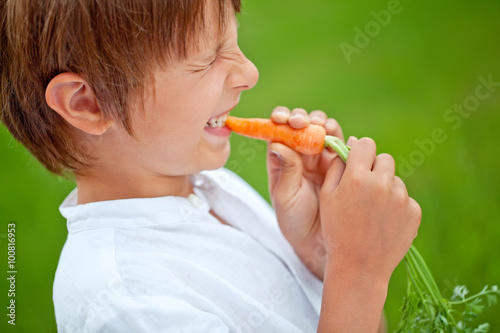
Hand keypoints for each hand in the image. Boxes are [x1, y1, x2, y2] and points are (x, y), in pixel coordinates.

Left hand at [266, 106, 344, 279]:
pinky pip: (343, 146)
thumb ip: (285, 172)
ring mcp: (322, 157)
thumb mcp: (285, 197)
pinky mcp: (341, 164)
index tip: (280, 119)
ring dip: (323, 124)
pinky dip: (343, 138)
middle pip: (301, 125)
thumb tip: (277, 144)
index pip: (278, 131)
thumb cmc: (295, 220)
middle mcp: (301, 154)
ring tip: (323, 128)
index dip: (279, 120)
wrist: (319, 241)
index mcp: (282, 159)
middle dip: (301, 118)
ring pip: (323, 131)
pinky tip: (342, 140)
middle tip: (301, 122)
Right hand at [320, 137, 420, 280]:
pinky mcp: (414, 212)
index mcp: (356, 177)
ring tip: (373, 211)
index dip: (360, 152)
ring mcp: (401, 198)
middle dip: (374, 168)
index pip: (366, 144)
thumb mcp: (327, 197)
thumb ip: (336, 167)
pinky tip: (384, 222)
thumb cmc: (337, 230)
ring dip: (386, 188)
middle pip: (384, 159)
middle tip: (364, 189)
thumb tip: (351, 143)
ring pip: (395, 179)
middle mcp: (381, 183)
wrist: (359, 266)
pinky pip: (406, 198)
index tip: (357, 162)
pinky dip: (397, 206)